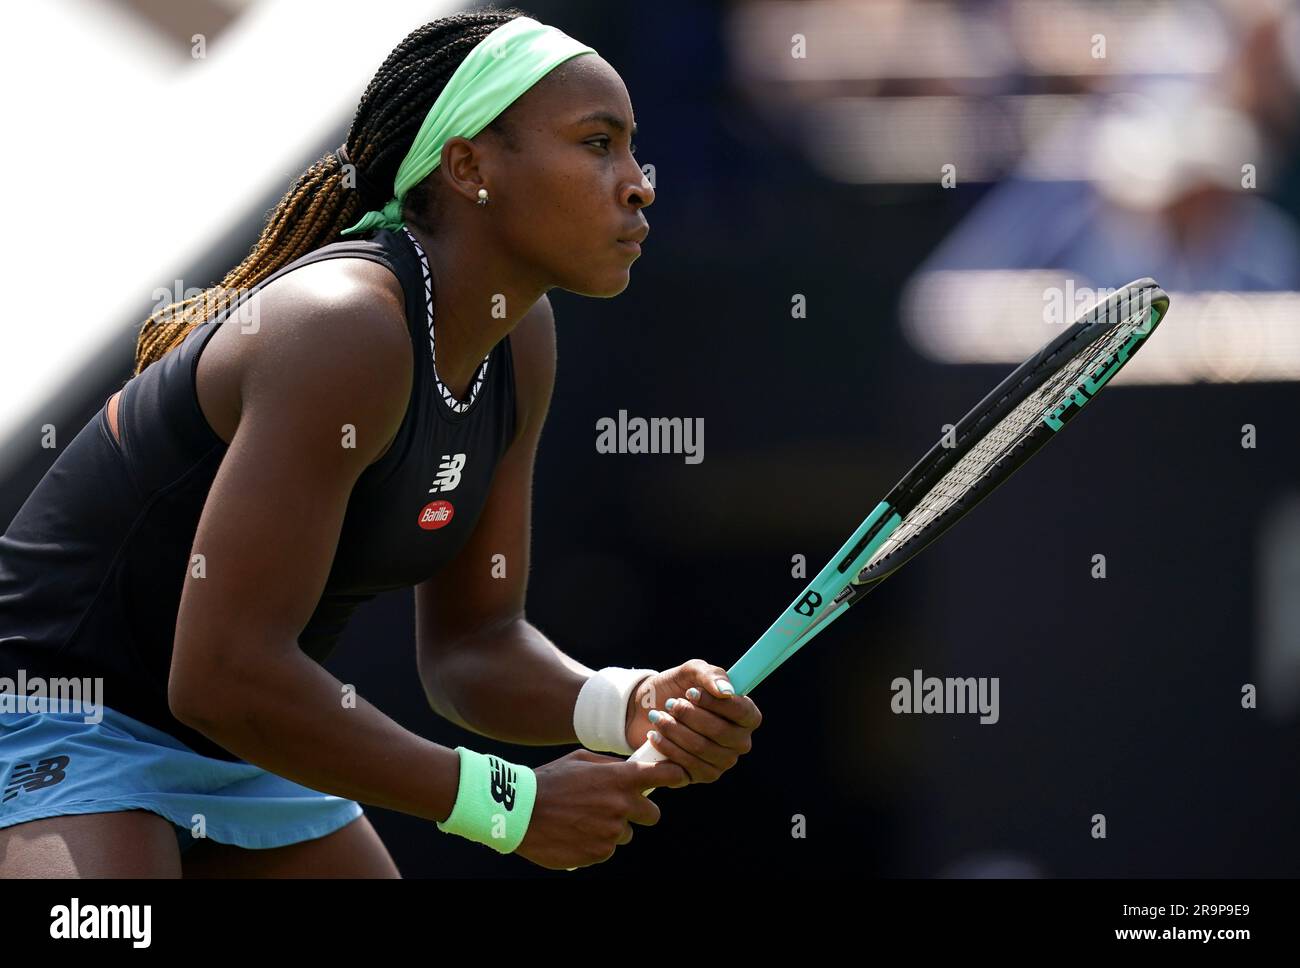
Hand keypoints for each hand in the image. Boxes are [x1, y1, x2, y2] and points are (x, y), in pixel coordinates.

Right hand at [515, 749, 687, 869]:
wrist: (519, 812)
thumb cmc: (550, 781)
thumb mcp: (581, 760)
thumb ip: (611, 766)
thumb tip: (633, 768)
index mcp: (619, 778)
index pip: (665, 775)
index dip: (675, 775)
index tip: (678, 776)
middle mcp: (621, 806)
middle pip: (652, 814)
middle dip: (640, 811)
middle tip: (618, 806)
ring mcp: (611, 833)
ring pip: (625, 833)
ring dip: (612, 827)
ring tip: (583, 818)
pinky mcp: (599, 853)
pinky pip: (606, 849)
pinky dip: (595, 843)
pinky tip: (575, 832)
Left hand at [625, 659, 762, 782]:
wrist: (646, 710)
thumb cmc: (676, 689)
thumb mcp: (692, 672)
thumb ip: (711, 675)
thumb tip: (726, 691)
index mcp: (746, 715)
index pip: (742, 712)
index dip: (716, 703)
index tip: (691, 692)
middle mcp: (740, 741)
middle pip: (720, 731)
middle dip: (689, 715)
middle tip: (671, 703)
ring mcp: (723, 761)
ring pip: (700, 748)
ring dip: (674, 729)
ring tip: (658, 716)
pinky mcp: (702, 776)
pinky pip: (687, 766)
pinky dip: (667, 747)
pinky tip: (655, 735)